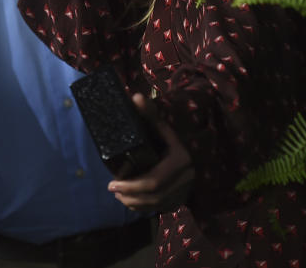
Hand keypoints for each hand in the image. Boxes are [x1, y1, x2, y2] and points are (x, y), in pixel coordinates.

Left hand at [107, 94, 193, 212]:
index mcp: (181, 160)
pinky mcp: (180, 200)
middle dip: (130, 194)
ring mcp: (184, 191)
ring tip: (118, 195)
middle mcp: (186, 178)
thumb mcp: (162, 126)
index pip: (155, 181)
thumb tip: (136, 97)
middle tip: (112, 189)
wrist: (193, 154)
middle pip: (154, 195)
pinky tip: (129, 201)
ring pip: (156, 205)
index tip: (112, 182)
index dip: (132, 185)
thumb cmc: (170, 139)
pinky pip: (159, 208)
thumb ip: (150, 114)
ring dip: (134, 202)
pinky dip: (142, 207)